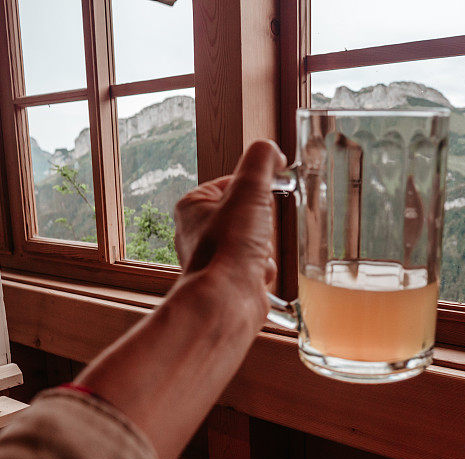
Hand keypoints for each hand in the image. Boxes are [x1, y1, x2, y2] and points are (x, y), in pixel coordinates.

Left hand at [76, 139, 286, 458]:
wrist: (228, 301)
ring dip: (265, 251)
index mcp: (192, 205)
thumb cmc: (232, 247)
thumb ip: (261, 160)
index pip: (235, 183)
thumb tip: (272, 152)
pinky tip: (257, 277)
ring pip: (257, 242)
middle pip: (250, 215)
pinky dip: (264, 272)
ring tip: (255, 260)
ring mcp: (211, 259)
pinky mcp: (226, 281)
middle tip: (255, 236)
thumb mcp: (250, 189)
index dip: (256, 192)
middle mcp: (196, 232)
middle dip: (263, 228)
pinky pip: (258, 268)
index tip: (261, 202)